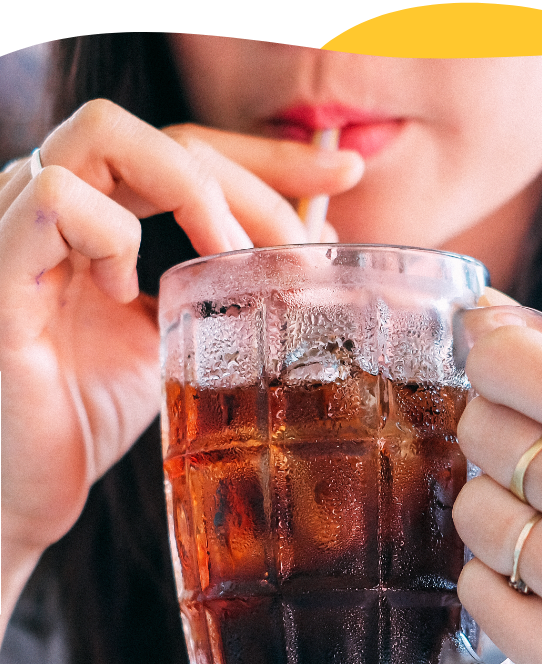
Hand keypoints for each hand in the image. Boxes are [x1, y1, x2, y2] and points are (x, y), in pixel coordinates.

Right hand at [0, 101, 363, 619]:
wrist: (29, 489)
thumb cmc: (89, 415)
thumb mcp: (177, 340)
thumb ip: (223, 285)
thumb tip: (309, 242)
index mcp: (95, 216)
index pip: (185, 148)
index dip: (266, 155)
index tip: (344, 172)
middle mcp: (50, 206)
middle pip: (161, 132)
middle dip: (253, 178)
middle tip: (300, 247)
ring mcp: (17, 231)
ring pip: (104, 136)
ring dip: (192, 193)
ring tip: (223, 264)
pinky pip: (56, 200)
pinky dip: (111, 235)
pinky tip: (124, 291)